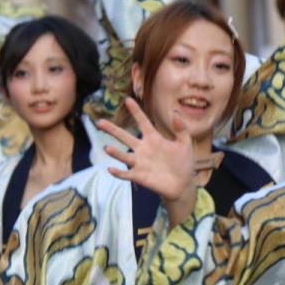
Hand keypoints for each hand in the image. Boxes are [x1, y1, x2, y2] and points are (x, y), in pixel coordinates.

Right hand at [96, 98, 197, 222]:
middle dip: (112, 129)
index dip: (136, 111)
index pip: (143, 122)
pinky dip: (118, 173)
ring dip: (115, 153)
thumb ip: (181, 129)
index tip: (128, 100)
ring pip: (124, 156)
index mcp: (154, 138)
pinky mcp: (139, 176)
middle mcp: (143, 149)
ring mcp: (140, 163)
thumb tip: (176, 113)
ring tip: (107, 148)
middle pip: (125, 137)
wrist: (183, 184)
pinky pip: (126, 174)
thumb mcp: (185, 144)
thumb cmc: (183, 162)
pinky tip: (110, 169)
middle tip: (99, 122)